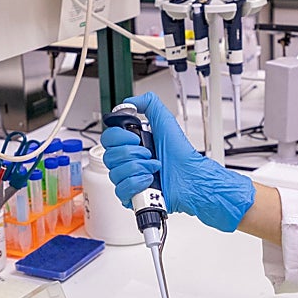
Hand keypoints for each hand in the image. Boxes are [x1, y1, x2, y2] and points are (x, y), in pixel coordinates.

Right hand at [100, 92, 255, 232]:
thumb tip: (129, 102)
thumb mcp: (165, 120)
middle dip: (132, 154)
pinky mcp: (131, 195)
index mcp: (131, 144)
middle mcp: (128, 161)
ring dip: (138, 168)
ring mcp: (129, 178)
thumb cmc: (180, 153)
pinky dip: (137, 183)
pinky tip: (149, 180)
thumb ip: (148, 104)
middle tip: (148, 153)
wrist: (190, 176)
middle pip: (109, 156)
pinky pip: (121, 190)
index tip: (135, 138)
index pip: (108, 138)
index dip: (119, 138)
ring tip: (153, 168)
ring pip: (115, 173)